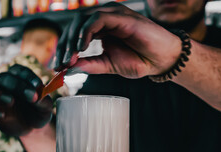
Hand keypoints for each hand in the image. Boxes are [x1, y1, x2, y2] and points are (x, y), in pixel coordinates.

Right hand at [0, 64, 52, 136]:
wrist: (33, 128)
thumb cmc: (39, 111)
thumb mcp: (46, 107)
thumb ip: (43, 101)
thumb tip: (36, 96)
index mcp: (19, 78)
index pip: (19, 70)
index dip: (27, 76)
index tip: (38, 85)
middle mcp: (4, 84)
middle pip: (2, 78)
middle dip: (16, 85)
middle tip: (31, 96)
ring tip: (10, 101)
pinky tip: (3, 115)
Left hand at [53, 2, 181, 78]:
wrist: (162, 60)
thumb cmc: (140, 60)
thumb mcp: (109, 65)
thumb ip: (90, 64)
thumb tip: (69, 68)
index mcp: (101, 29)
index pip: (75, 34)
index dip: (64, 49)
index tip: (58, 67)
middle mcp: (104, 19)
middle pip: (75, 25)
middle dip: (64, 45)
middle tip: (61, 63)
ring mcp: (113, 15)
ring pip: (82, 19)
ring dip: (72, 39)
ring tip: (70, 57)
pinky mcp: (121, 16)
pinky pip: (97, 19)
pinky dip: (86, 32)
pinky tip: (82, 47)